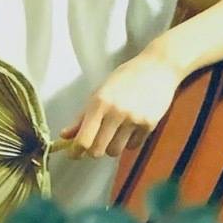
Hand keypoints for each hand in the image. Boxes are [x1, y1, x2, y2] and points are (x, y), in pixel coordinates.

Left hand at [62, 53, 183, 161]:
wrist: (158, 68)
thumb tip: (64, 135)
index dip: (75, 151)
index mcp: (99, 103)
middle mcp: (116, 113)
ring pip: (115, 151)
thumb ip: (82, 116)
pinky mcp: (149, 125)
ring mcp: (134, 120)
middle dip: (92, 150)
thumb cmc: (125, 78)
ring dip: (110, 146)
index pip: (83, 139)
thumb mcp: (99, 92)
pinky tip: (130, 128)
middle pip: (97, 150)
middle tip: (93, 143)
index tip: (73, 153)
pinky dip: (128, 142)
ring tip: (113, 132)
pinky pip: (132, 146)